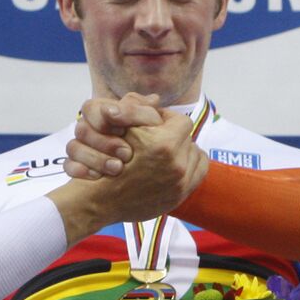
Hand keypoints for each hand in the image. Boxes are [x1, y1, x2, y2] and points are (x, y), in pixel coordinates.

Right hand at [49, 108, 208, 242]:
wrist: (101, 200)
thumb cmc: (106, 161)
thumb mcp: (119, 128)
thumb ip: (137, 108)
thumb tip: (156, 99)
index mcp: (164, 144)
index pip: (181, 121)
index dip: (167, 119)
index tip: (157, 124)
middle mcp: (176, 164)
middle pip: (188, 138)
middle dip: (175, 136)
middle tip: (159, 139)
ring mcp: (180, 182)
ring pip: (194, 154)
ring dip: (182, 151)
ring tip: (165, 153)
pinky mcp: (180, 195)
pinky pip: (199, 172)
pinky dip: (189, 167)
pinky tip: (174, 165)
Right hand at [65, 92, 163, 178]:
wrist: (151, 170)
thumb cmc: (151, 140)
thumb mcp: (152, 123)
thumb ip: (141, 110)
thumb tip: (135, 104)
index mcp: (102, 112)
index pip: (90, 108)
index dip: (103, 119)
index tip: (123, 131)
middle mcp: (89, 128)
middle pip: (81, 129)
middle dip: (104, 142)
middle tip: (127, 153)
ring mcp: (81, 148)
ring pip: (73, 148)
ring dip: (96, 158)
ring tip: (117, 168)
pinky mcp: (77, 167)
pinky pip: (69, 166)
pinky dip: (81, 170)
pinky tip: (98, 177)